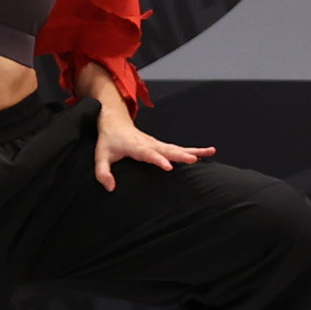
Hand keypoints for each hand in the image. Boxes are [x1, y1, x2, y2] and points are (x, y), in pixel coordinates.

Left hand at [92, 117, 214, 191]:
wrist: (115, 122)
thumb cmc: (109, 140)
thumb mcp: (100, 156)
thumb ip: (103, 172)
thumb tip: (110, 187)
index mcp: (135, 146)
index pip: (148, 154)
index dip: (158, 160)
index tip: (168, 167)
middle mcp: (149, 143)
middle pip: (168, 149)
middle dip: (181, 155)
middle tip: (194, 160)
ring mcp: (157, 144)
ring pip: (177, 148)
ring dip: (193, 150)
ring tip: (210, 151)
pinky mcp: (161, 145)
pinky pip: (178, 149)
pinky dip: (193, 150)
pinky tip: (206, 153)